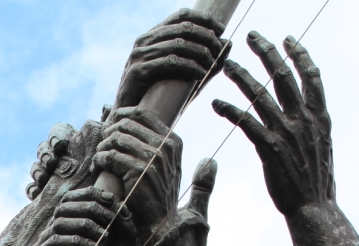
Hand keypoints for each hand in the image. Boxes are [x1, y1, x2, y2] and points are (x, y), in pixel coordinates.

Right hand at [30, 185, 134, 245]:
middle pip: (64, 207)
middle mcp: (49, 232)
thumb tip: (121, 207)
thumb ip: (118, 227)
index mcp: (64, 226)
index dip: (89, 194)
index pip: (70, 198)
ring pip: (58, 222)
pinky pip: (54, 242)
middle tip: (110, 219)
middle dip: (90, 208)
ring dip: (84, 225)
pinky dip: (75, 241)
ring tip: (104, 236)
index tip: (111, 199)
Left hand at [92, 109, 182, 239]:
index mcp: (173, 140)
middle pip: (125, 124)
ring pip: (114, 138)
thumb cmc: (156, 195)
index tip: (109, 126)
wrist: (160, 225)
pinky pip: (108, 156)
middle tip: (102, 148)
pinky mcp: (138, 171)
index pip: (141, 113)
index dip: (120, 115)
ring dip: (101, 148)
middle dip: (108, 134)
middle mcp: (166, 146)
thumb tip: (127, 120)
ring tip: (99, 161)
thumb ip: (152, 143)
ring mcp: (153, 158)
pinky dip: (98, 161)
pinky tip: (97, 168)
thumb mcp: (163, 166)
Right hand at [115, 9, 230, 109]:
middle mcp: (144, 41)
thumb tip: (229, 43)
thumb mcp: (184, 74)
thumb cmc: (157, 96)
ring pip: (179, 44)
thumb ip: (205, 59)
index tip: (221, 30)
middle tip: (219, 52)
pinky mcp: (138, 71)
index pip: (181, 15)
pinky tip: (201, 74)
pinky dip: (190, 67)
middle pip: (183, 28)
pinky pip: (171, 63)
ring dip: (201, 53)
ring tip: (212, 65)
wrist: (129, 118)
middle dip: (206, 38)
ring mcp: (139, 55)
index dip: (204, 19)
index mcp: (153, 35)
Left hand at [211, 33, 333, 216]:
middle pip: (283, 76)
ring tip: (227, 64)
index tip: (287, 39)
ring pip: (261, 95)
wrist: (313, 209)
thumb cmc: (315, 182)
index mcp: (320, 116)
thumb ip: (313, 124)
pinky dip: (230, 109)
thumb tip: (308, 110)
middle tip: (251, 35)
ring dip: (242, 76)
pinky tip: (217, 102)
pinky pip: (246, 122)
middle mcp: (305, 119)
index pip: (311, 76)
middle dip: (267, 52)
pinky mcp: (270, 148)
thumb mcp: (322, 146)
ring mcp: (287, 133)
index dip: (299, 55)